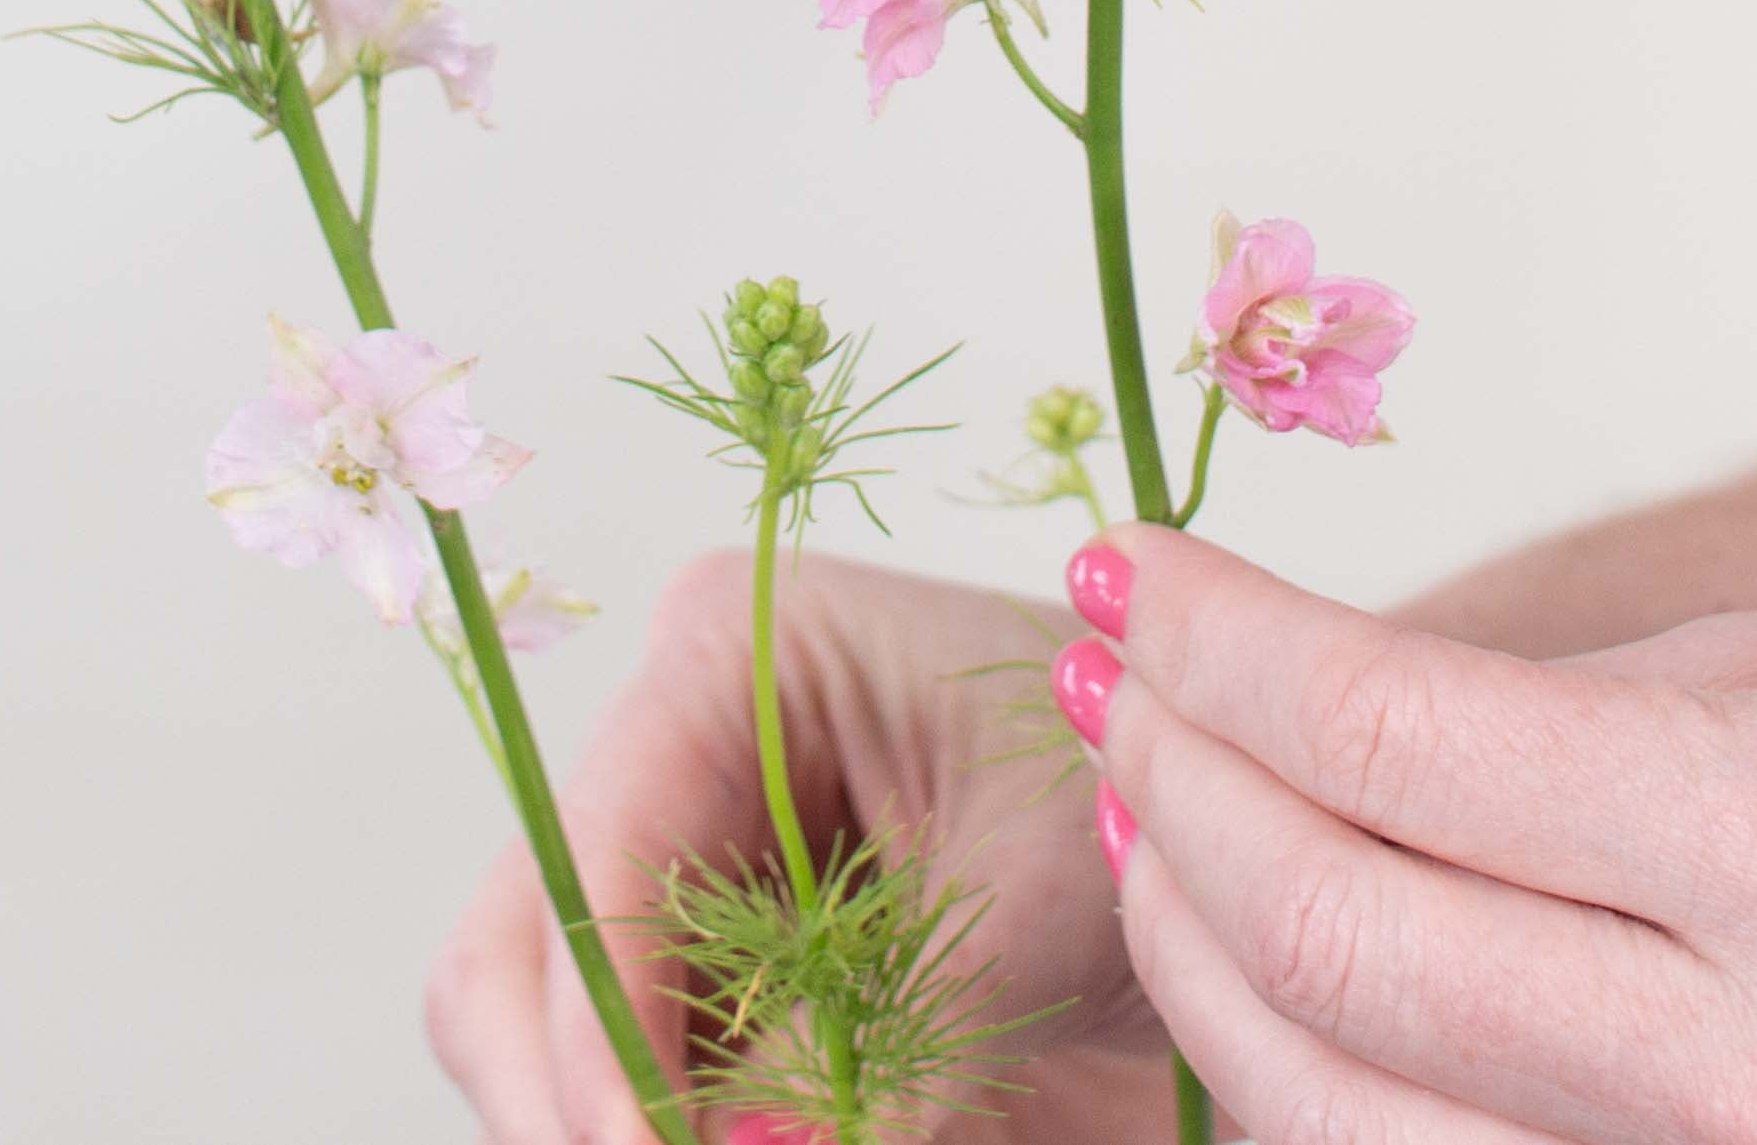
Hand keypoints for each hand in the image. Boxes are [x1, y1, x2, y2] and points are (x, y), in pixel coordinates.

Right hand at [426, 548, 1180, 1142]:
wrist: (1242, 853)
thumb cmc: (1155, 798)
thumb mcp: (1032, 911)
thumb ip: (882, 1051)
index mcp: (730, 659)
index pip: (595, 858)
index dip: (597, 1032)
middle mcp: (666, 757)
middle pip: (514, 956)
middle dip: (565, 1099)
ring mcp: (672, 879)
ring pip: (536, 1042)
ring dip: (609, 1127)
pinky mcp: (708, 991)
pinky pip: (634, 1096)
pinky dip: (666, 1138)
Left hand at [1063, 526, 1756, 1141]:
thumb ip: (1546, 720)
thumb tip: (1300, 714)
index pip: (1389, 739)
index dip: (1217, 641)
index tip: (1129, 567)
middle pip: (1336, 943)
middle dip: (1171, 787)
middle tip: (1107, 683)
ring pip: (1354, 1126)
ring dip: (1203, 951)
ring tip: (1149, 817)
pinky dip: (1330, 1097)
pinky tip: (1278, 979)